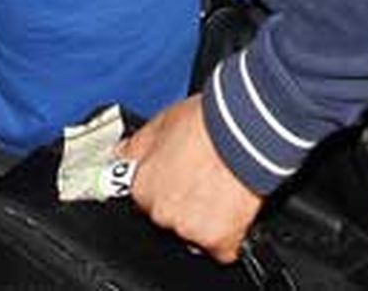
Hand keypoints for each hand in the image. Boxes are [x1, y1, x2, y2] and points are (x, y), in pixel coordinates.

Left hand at [122, 96, 262, 263]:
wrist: (245, 129)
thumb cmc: (209, 122)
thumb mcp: (162, 122)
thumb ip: (137, 145)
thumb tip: (122, 154)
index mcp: (143, 186)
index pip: (146, 197)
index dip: (166, 183)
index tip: (180, 176)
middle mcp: (161, 212)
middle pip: (169, 216)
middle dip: (185, 201)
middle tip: (205, 178)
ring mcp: (189, 228)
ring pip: (194, 232)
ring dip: (206, 216)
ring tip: (224, 187)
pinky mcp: (218, 240)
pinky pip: (222, 246)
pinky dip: (230, 232)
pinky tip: (236, 206)